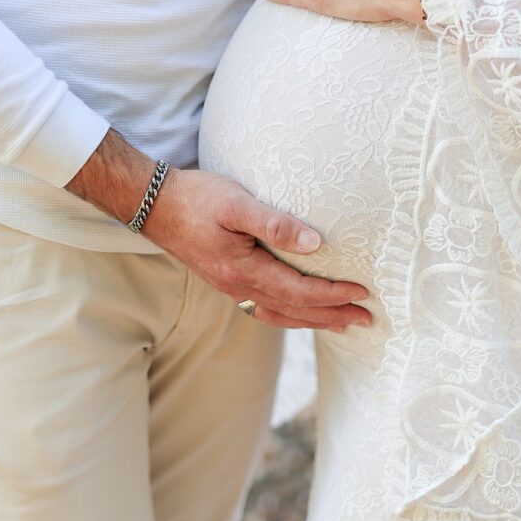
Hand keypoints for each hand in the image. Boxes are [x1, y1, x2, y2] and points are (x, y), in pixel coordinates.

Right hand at [66, 130, 370, 331]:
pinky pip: (265, 307)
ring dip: (313, 319)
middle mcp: (239, 287)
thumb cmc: (197, 197)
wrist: (154, 203)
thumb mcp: (236, 203)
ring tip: (341, 322)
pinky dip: (289, 314)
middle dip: (332, 316)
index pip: (300, 291)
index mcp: (244, 271)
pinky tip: (297, 310)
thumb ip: (275, 223)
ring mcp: (230, 287)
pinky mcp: (226, 279)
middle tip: (367, 319)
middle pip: (295, 310)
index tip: (363, 294)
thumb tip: (317, 244)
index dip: (334, 295)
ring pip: (280, 313)